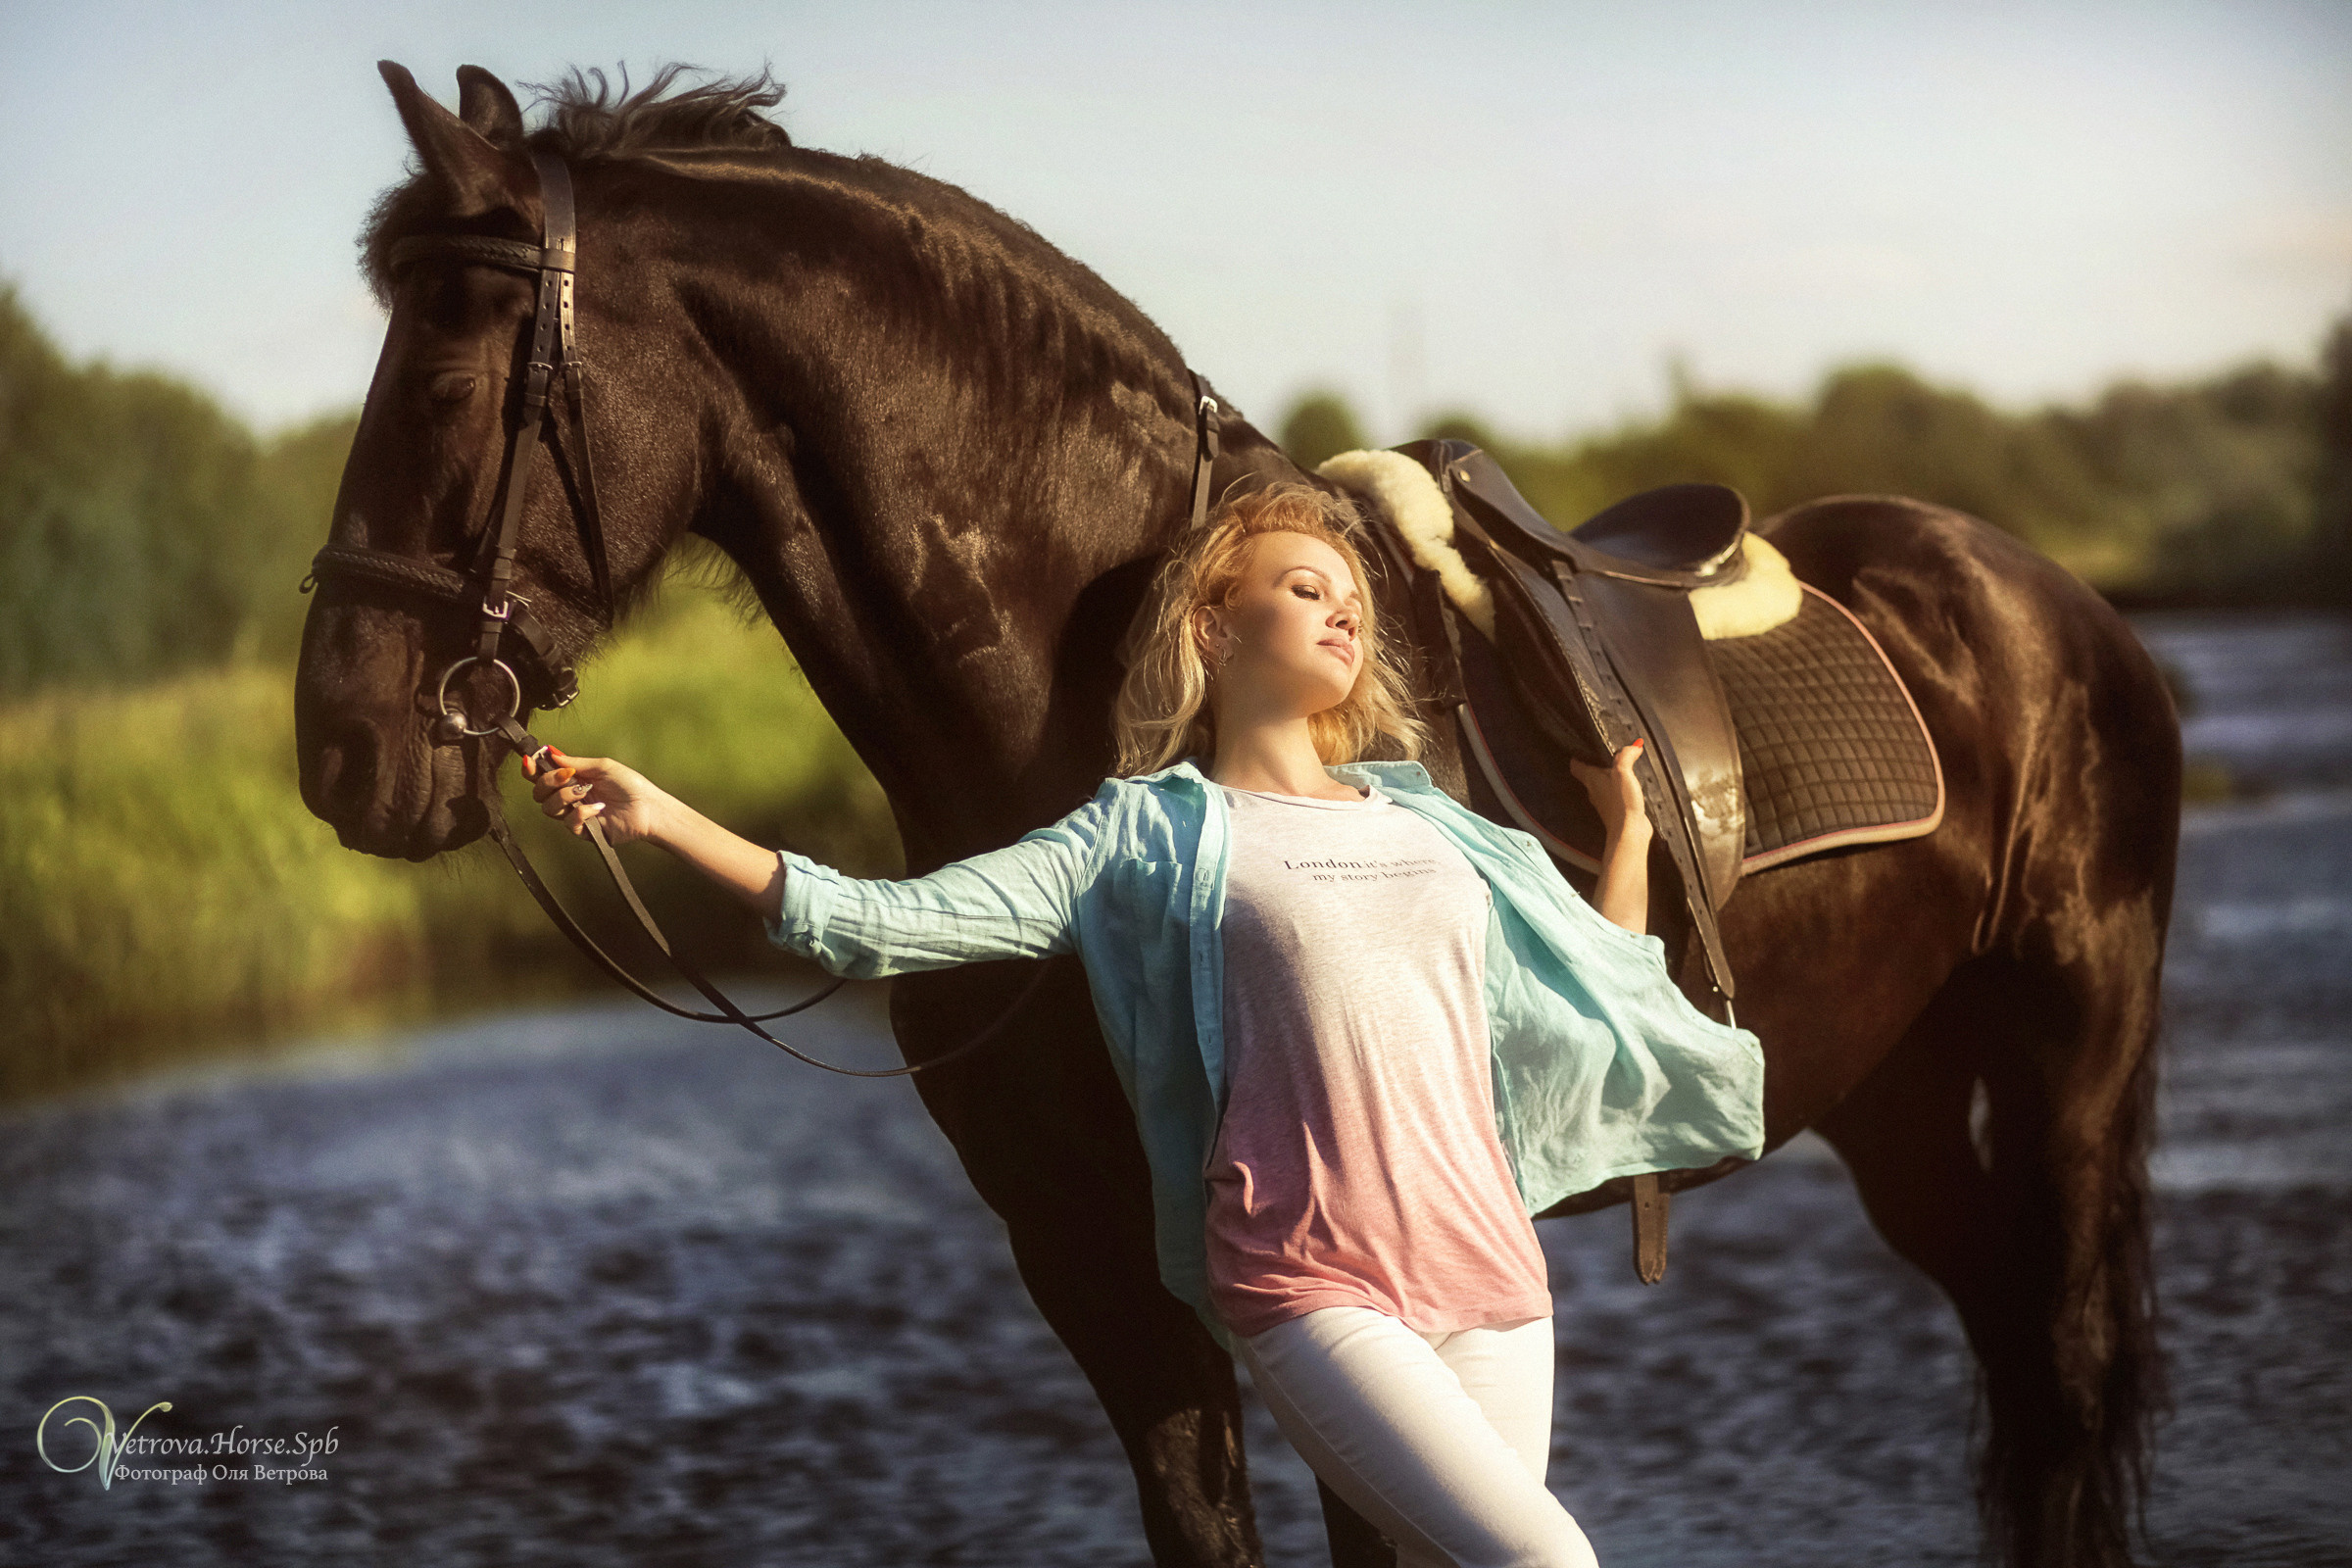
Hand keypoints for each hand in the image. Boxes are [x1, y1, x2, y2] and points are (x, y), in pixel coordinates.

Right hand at [522, 748, 669, 846]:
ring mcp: (576, 814)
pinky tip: (597, 808)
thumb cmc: (632, 786)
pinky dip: (581, 813)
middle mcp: (571, 796)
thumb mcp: (603, 766)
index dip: (532, 770)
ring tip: (584, 792)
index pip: (544, 775)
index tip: (530, 762)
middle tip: (567, 777)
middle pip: (540, 793)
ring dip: (565, 796)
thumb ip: (576, 762)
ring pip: (549, 808)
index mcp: (574, 779)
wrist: (648, 809)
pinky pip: (568, 823)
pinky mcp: (584, 830)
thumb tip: (552, 754)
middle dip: (548, 782)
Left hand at [1568, 741, 1650, 840]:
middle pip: (1590, 774)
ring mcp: (1605, 801)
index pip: (1576, 765)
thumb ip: (1626, 756)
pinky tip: (1630, 787)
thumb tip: (1633, 746)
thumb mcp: (1623, 772)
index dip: (1578, 755)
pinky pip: (1616, 796)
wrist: (1629, 832)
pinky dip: (1621, 789)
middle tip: (1607, 755)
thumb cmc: (1621, 804)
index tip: (1582, 748)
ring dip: (1610, 777)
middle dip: (1597, 764)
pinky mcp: (1616, 810)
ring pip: (1603, 785)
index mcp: (1590, 779)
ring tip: (1621, 768)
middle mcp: (1594, 790)